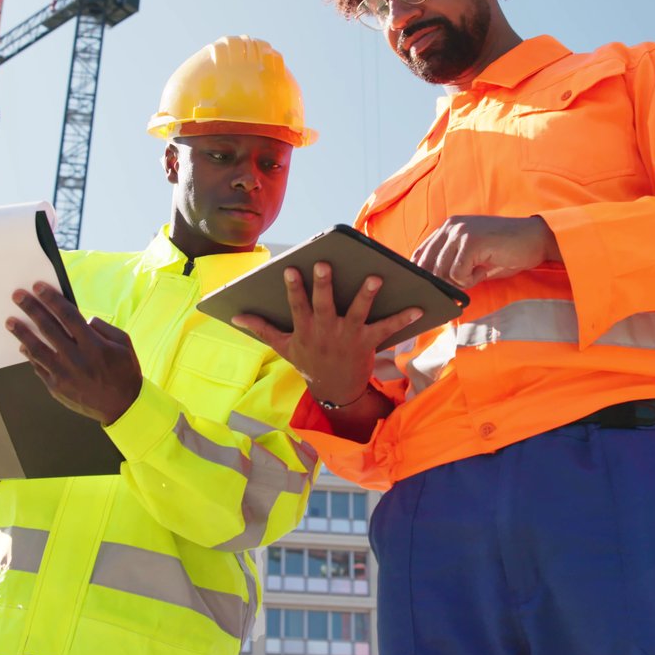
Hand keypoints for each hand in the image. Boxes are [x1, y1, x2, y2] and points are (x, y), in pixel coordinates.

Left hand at [5, 282, 144, 424]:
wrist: (122, 407)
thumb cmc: (124, 371)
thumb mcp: (124, 344)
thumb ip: (103, 327)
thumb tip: (82, 320)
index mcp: (95, 346)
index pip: (68, 316)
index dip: (52, 299)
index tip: (38, 287)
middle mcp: (76, 359)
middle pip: (48, 329)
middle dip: (32, 309)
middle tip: (17, 296)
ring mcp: (63, 375)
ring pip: (36, 349)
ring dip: (22, 333)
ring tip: (10, 322)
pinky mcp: (56, 388)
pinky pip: (38, 367)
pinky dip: (30, 355)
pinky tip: (23, 346)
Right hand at [230, 262, 421, 405]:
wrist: (335, 390)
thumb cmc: (309, 362)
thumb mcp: (283, 348)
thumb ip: (261, 329)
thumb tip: (236, 316)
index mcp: (304, 329)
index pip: (296, 305)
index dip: (292, 288)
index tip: (289, 269)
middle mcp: (325, 330)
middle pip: (323, 304)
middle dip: (323, 284)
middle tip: (324, 264)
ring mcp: (347, 335)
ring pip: (357, 311)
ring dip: (366, 295)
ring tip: (376, 277)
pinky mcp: (368, 341)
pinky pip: (387, 327)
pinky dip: (403, 317)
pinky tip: (418, 306)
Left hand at [411, 215, 558, 287]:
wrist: (535, 240)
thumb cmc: (505, 252)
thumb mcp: (472, 258)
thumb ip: (451, 265)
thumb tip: (432, 287)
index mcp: (448, 227)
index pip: (420, 255)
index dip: (425, 275)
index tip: (437, 287)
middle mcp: (451, 226)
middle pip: (428, 266)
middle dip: (443, 282)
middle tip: (466, 281)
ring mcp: (460, 232)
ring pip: (442, 272)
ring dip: (460, 280)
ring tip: (480, 271)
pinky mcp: (471, 241)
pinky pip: (457, 274)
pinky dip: (470, 280)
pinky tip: (484, 270)